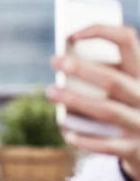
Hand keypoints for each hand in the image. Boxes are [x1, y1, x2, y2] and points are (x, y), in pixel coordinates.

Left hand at [45, 24, 139, 180]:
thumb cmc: (124, 108)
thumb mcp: (121, 87)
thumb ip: (100, 76)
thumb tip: (64, 66)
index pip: (127, 41)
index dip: (101, 32)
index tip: (71, 35)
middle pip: (113, 80)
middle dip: (81, 69)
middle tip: (54, 61)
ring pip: (107, 111)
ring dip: (76, 101)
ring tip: (50, 92)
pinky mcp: (134, 148)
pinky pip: (107, 145)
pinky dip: (85, 140)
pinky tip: (66, 132)